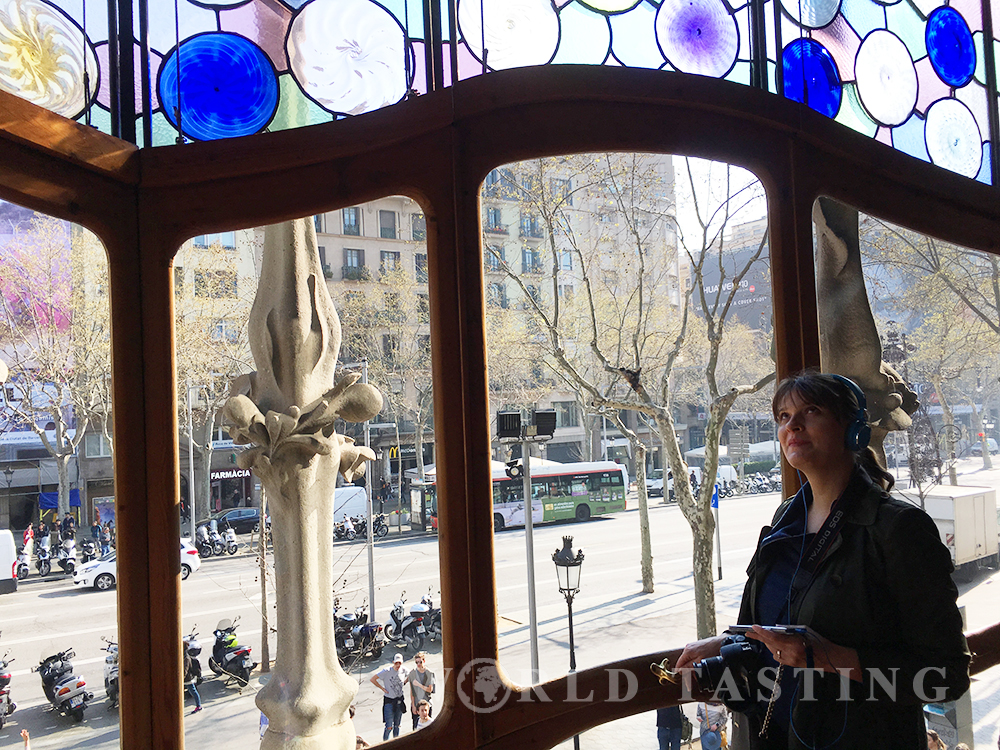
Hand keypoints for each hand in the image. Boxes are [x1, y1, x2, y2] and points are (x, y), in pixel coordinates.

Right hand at [673, 635, 726, 692]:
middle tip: (694, 682)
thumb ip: (689, 666)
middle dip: (689, 673)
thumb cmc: (712, 651)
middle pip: (684, 664)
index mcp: (687, 651)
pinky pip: (693, 658)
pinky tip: (701, 668)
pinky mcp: (697, 647)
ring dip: (693, 669)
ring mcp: (692, 647)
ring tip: (700, 676)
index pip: (679, 665)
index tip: (688, 683)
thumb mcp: (700, 661)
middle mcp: (688, 648)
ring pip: (689, 661)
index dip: (683, 675)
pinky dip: (696, 664)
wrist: (721, 642)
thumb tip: (679, 671)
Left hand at [745, 625, 860, 679]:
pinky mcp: (791, 665)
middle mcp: (790, 654)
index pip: (773, 638)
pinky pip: (777, 656)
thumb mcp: (804, 631)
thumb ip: (789, 630)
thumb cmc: (818, 642)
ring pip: (772, 651)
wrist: (828, 658)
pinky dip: (774, 650)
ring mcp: (790, 661)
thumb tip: (776, 628)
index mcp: (794, 644)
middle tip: (749, 631)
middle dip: (759, 637)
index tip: (754, 627)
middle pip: (770, 644)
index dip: (762, 633)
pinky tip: (774, 645)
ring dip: (767, 643)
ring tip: (762, 636)